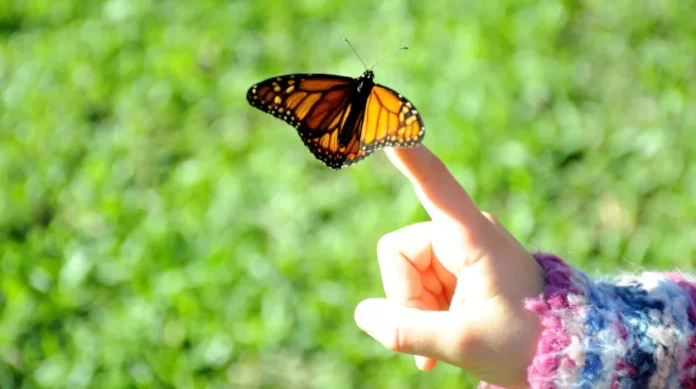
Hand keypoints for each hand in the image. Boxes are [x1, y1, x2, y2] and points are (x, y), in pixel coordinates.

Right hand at [354, 146, 544, 387]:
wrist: (564, 350)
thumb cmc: (525, 340)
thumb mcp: (462, 342)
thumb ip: (406, 330)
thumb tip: (363, 314)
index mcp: (472, 236)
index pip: (436, 185)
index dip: (410, 157)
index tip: (391, 127)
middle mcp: (462, 233)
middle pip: (400, 253)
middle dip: (407, 298)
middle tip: (437, 336)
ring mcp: (459, 250)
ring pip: (406, 273)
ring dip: (418, 311)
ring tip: (448, 341)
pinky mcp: (457, 268)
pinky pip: (419, 286)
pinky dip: (423, 316)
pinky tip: (436, 351)